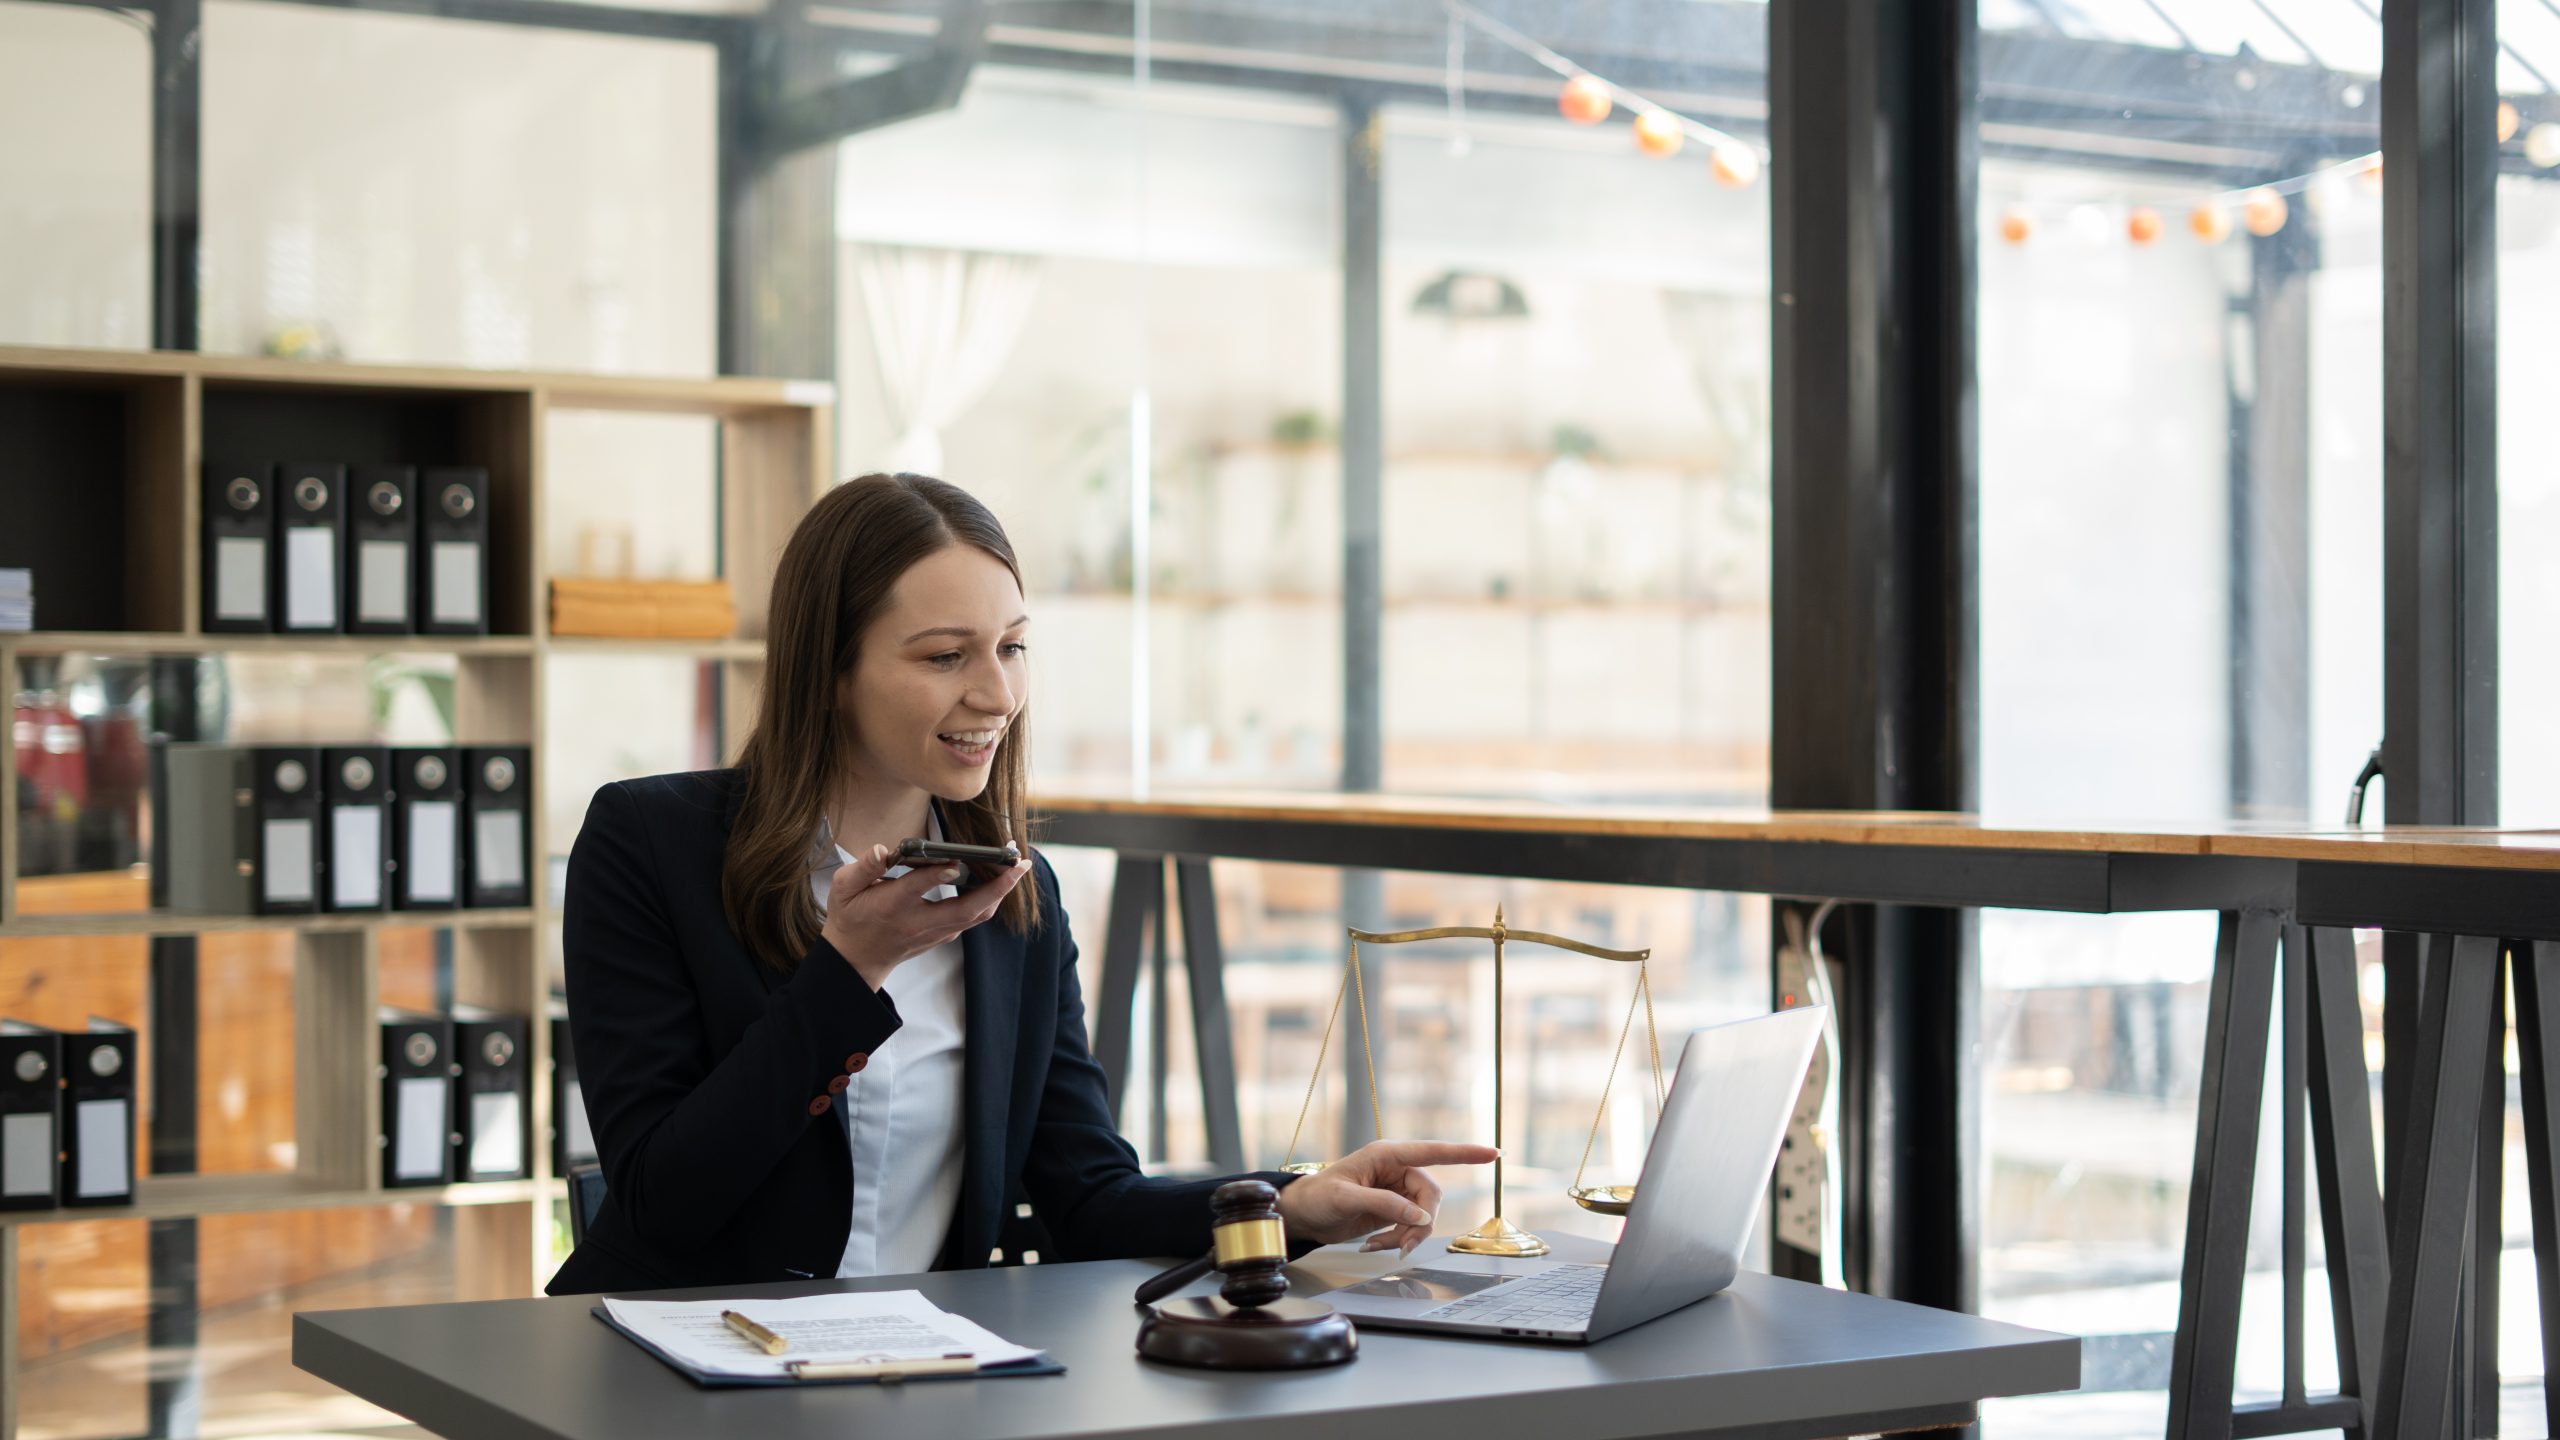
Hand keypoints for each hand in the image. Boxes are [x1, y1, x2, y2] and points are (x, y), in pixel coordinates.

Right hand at [819, 846, 1029, 990]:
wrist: (855, 958)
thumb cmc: (850, 916)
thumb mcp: (844, 889)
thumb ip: (863, 868)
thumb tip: (882, 850)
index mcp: (892, 906)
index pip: (918, 887)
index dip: (936, 873)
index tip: (954, 860)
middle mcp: (919, 922)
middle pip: (967, 908)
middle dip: (998, 886)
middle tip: (1019, 862)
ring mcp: (934, 932)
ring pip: (976, 915)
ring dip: (1001, 892)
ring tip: (1017, 865)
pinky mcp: (943, 934)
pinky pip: (973, 917)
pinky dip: (991, 899)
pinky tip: (1000, 878)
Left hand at [1273, 1139, 1498, 1254]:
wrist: (1303, 1215)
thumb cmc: (1318, 1196)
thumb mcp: (1347, 1199)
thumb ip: (1385, 1204)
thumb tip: (1421, 1217)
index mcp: (1387, 1155)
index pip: (1433, 1152)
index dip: (1464, 1153)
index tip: (1493, 1153)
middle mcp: (1397, 1169)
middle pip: (1432, 1195)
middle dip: (1421, 1223)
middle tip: (1402, 1246)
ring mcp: (1396, 1190)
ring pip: (1424, 1215)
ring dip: (1408, 1235)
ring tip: (1380, 1247)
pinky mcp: (1393, 1209)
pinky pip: (1411, 1226)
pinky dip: (1398, 1240)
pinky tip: (1374, 1246)